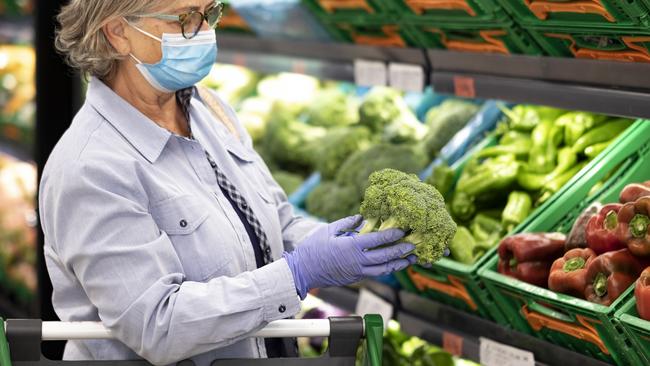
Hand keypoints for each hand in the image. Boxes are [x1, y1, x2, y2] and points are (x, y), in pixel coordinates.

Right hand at [283, 215, 416, 298]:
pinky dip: (386, 270)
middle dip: (401, 251)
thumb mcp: (328, 230)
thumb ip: (347, 223)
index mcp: (351, 247)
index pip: (377, 240)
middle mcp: (357, 261)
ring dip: (398, 264)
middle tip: (413, 245)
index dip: (392, 235)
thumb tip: (361, 218)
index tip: (402, 230)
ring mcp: (357, 272)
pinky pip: (375, 274)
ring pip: (383, 270)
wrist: (303, 271)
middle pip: (385, 257)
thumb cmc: (313, 249)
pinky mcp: (355, 278)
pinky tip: (393, 265)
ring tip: (410, 260)